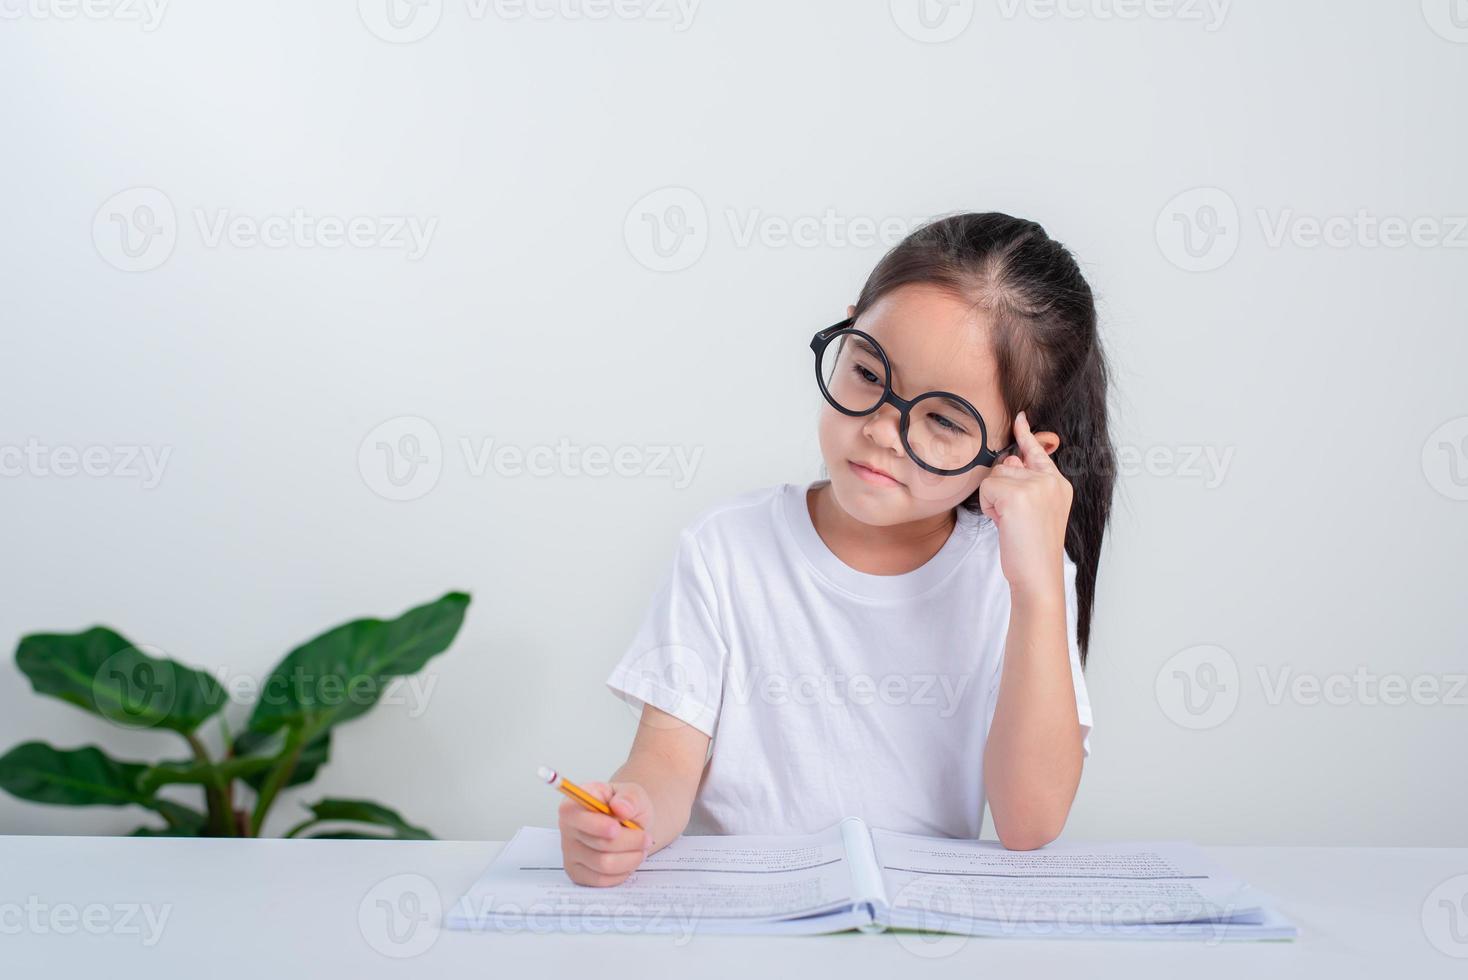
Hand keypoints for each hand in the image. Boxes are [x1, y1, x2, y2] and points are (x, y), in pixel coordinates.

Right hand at [558, 780, 655, 886]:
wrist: (629, 825)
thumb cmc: (625, 808)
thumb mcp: (633, 793)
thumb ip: (629, 797)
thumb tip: (621, 807)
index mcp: (573, 805)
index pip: (577, 817)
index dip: (597, 825)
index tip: (616, 828)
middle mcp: (567, 829)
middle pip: (598, 844)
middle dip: (629, 842)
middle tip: (646, 837)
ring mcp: (570, 853)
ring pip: (604, 864)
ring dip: (630, 857)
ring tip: (641, 848)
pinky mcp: (578, 874)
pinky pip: (603, 880)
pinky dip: (623, 871)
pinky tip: (629, 859)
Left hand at [978, 410, 1072, 597]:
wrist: (1038, 575)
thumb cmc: (1032, 549)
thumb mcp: (1034, 510)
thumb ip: (1024, 483)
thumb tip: (1009, 460)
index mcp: (1058, 484)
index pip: (1038, 452)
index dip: (1026, 435)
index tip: (1020, 418)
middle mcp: (1050, 480)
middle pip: (1006, 466)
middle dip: (1000, 492)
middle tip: (1014, 519)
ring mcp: (1036, 485)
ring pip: (994, 477)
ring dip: (993, 501)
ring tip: (1011, 522)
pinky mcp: (1018, 495)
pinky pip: (987, 488)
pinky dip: (988, 507)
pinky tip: (1004, 523)